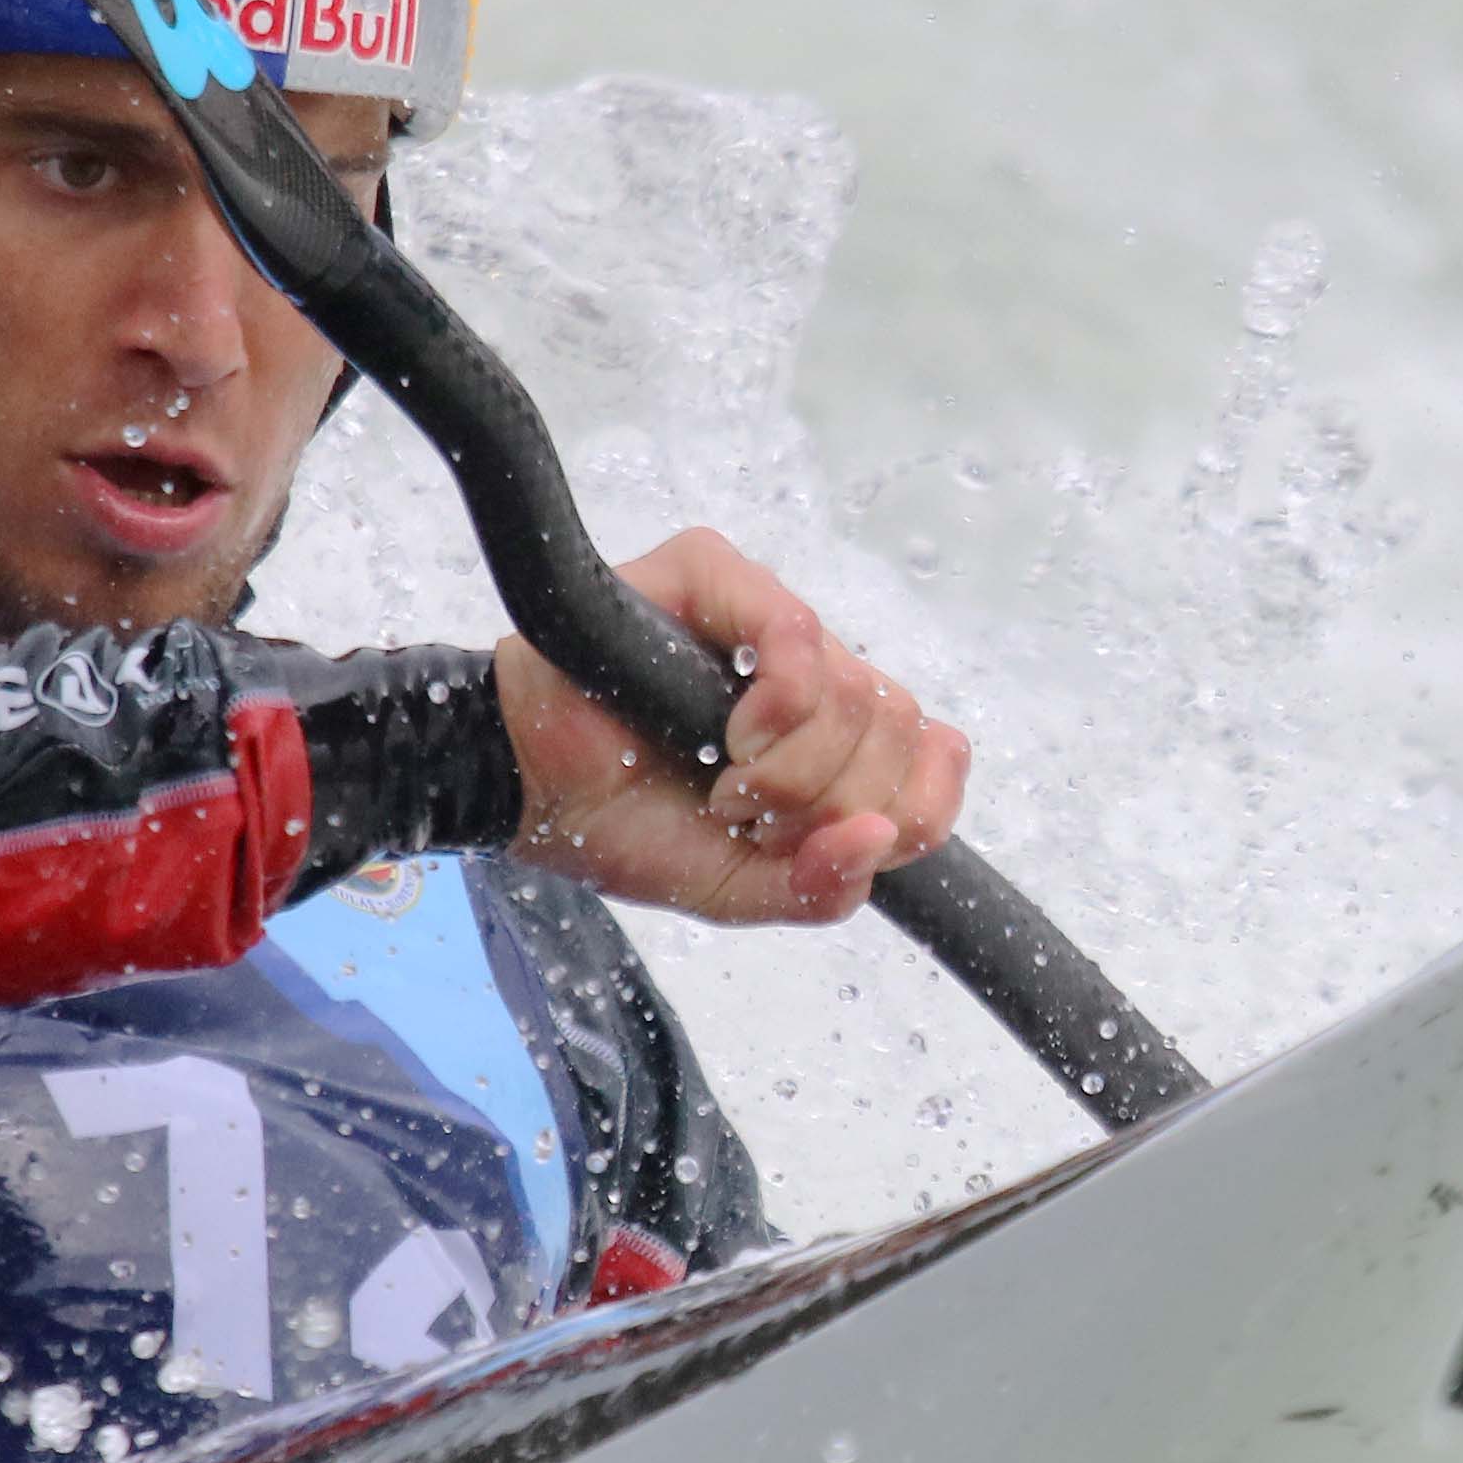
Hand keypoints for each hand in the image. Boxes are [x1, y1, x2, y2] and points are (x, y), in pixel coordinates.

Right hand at [496, 529, 968, 924]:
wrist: (525, 792)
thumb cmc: (622, 824)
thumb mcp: (737, 889)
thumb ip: (819, 886)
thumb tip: (880, 839)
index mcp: (835, 736)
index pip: (937, 762)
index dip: (903, 816)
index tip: (816, 841)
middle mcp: (816, 670)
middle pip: (900, 730)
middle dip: (826, 803)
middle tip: (748, 818)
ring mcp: (770, 617)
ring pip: (858, 693)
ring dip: (791, 771)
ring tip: (722, 783)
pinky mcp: (717, 573)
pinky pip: (798, 634)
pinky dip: (775, 710)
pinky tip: (725, 737)